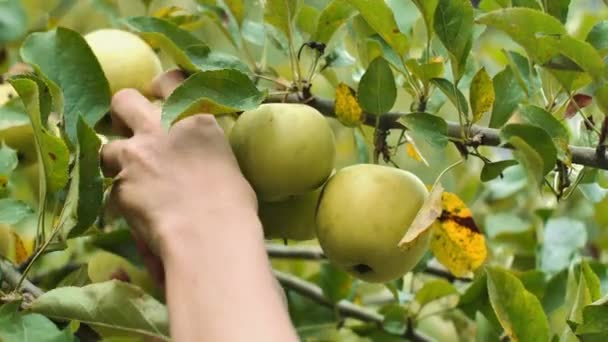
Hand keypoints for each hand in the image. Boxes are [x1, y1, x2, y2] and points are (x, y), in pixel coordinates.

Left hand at [101, 71, 257, 257]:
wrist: (209, 235)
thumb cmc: (233, 206)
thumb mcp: (226, 163)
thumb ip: (205, 150)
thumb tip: (201, 160)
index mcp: (194, 119)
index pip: (169, 81)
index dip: (160, 86)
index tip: (157, 95)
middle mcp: (158, 128)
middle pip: (123, 100)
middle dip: (122, 114)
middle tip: (131, 131)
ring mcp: (134, 156)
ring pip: (106, 147)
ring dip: (116, 161)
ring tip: (131, 180)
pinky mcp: (118, 186)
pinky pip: (110, 188)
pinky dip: (120, 197)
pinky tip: (136, 211)